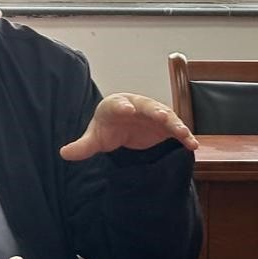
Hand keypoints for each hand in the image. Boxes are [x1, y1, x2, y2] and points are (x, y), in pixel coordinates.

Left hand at [60, 93, 198, 160]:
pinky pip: (176, 130)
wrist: (122, 126)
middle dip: (155, 111)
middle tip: (161, 116)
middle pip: (147, 106)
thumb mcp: (95, 138)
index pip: (118, 104)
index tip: (126, 109)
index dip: (122, 106)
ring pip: (166, 117)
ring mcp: (153, 114)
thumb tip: (64, 154)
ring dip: (176, 124)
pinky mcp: (165, 126)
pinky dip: (185, 136)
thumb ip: (83, 146)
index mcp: (116, 105)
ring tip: (184, 133)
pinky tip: (193, 145)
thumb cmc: (107, 127)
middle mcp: (138, 105)